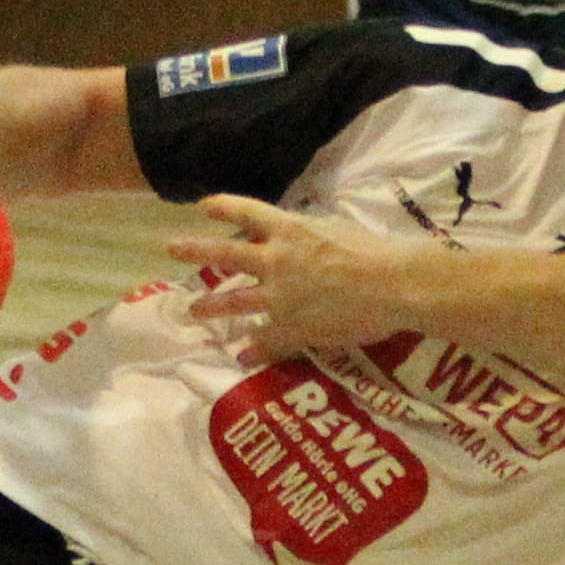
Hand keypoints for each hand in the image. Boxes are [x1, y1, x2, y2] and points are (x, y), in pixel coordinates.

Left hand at [172, 194, 418, 357]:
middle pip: (227, 253)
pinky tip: (243, 357)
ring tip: (193, 311)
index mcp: (291, 230)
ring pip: (235, 301)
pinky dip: (254, 350)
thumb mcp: (337, 230)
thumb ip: (312, 235)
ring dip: (211, 306)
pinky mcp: (292, 326)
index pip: (248, 212)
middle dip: (196, 250)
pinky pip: (266, 340)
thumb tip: (304, 236)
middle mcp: (277, 260)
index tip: (202, 206)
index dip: (223, 207)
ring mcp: (280, 296)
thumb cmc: (376, 252)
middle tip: (172, 248)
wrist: (392, 285)